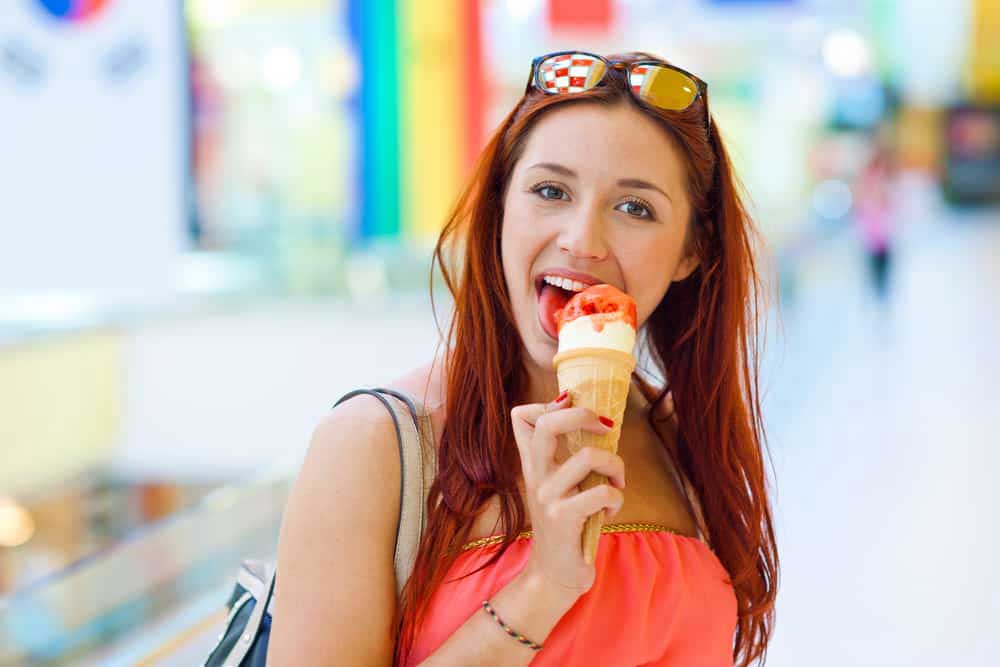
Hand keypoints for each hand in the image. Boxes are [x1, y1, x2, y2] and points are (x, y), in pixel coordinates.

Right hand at [510, 392, 624, 597]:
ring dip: (615, 466)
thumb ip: (564, 458)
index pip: (522, 417)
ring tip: (617, 482)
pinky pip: (602, 493)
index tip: (574, 408)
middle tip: (605, 426)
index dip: (548, 402)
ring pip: (587, 457)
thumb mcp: (557, 488)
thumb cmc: (565, 528)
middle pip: (548, 425)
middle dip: (582, 415)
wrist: (552, 576)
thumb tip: (588, 422)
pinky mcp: (564, 519)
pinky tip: (610, 511)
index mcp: (534, 465)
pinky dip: (616, 498)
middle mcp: (537, 477)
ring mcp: (548, 497)